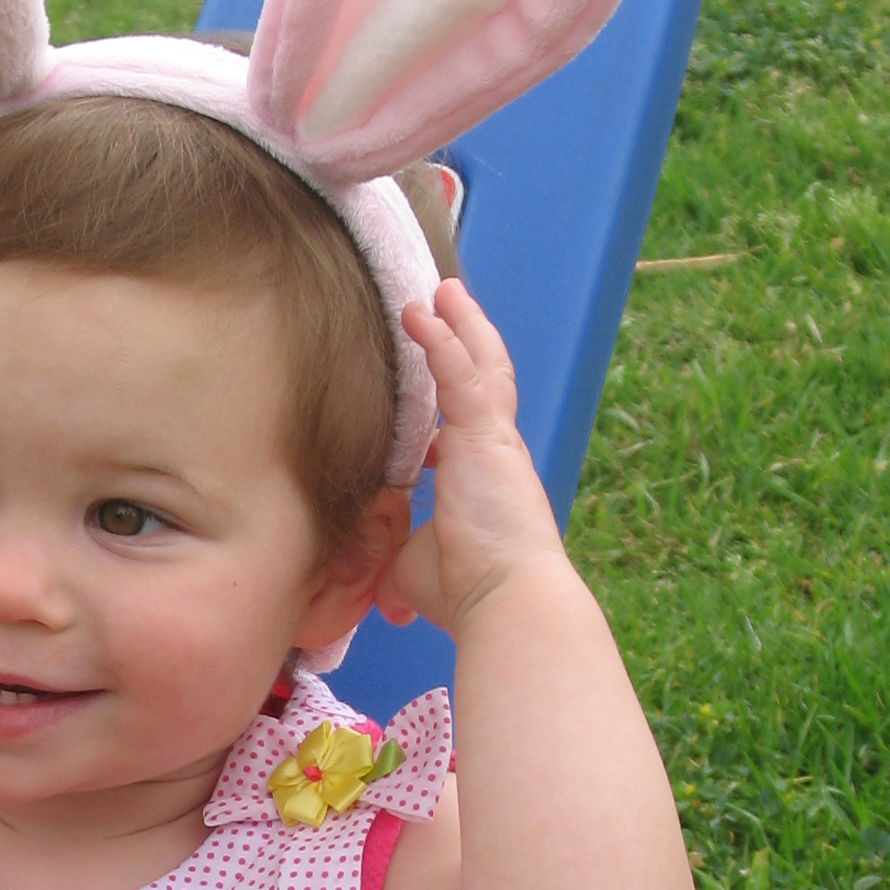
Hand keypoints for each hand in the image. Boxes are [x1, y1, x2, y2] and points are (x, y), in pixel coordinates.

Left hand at [375, 279, 570, 639]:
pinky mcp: (486, 437)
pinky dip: (441, 340)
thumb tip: (385, 597)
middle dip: (465, 338)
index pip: (466, 420)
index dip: (451, 392)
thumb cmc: (467, 591)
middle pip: (483, 376)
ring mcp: (493, 440)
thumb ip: (398, 559)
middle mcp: (493, 452)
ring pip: (479, 364)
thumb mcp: (415, 567)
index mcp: (481, 477)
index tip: (427, 374)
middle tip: (447, 302)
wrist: (504, 598)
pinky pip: (461, 375)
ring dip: (458, 324)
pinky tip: (423, 312)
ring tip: (440, 290)